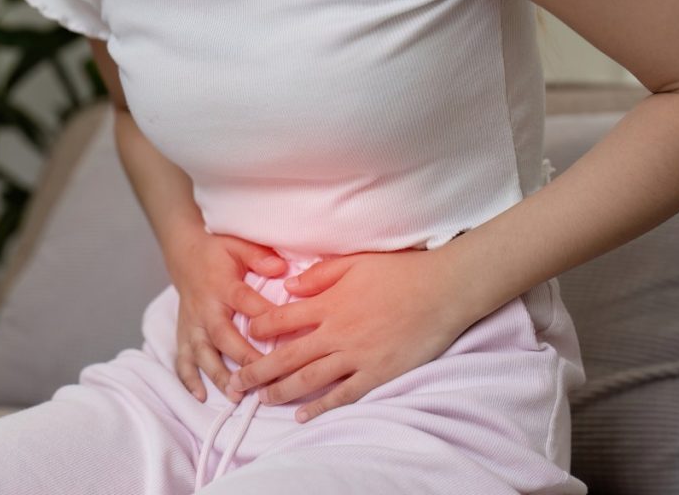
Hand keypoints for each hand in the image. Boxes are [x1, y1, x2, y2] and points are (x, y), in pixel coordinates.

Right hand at [169, 231, 288, 403]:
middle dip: (242, 358)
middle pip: (222, 336)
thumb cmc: (218, 252)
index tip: (287, 335)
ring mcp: (192, 324)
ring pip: (202, 353)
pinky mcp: (183, 334)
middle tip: (262, 378)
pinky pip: (182, 359)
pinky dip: (188, 379)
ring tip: (235, 395)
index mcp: (222, 285)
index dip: (265, 317)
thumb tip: (281, 269)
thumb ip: (260, 256)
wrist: (184, 253)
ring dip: (217, 375)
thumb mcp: (239, 245)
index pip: (246, 302)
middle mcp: (205, 309)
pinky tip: (200, 396)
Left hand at [227, 248, 481, 422]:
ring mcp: (357, 356)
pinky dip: (321, 407)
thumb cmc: (401, 271)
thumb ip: (319, 275)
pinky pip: (343, 394)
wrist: (442, 290)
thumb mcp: (355, 261)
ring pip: (309, 379)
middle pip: (287, 356)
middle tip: (236, 384)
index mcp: (329, 304)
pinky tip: (302, 416)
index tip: (246, 334)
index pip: (282, 319)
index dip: (260, 328)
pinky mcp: (377, 373)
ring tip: (262, 399)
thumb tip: (287, 287)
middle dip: (258, 371)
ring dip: (281, 391)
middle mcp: (337, 333)